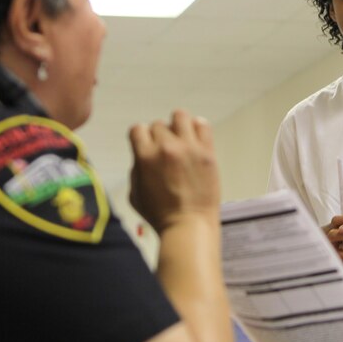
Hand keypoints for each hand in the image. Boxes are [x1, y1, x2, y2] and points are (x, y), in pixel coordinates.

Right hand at [128, 110, 219, 232]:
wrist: (188, 225)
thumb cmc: (160, 215)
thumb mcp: (134, 193)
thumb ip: (136, 169)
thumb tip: (142, 155)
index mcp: (145, 156)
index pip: (138, 129)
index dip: (141, 138)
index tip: (147, 146)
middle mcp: (166, 147)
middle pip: (159, 125)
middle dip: (159, 137)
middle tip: (166, 151)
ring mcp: (189, 148)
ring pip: (180, 116)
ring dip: (178, 125)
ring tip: (181, 138)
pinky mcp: (207, 152)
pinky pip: (203, 125)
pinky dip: (198, 128)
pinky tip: (195, 139)